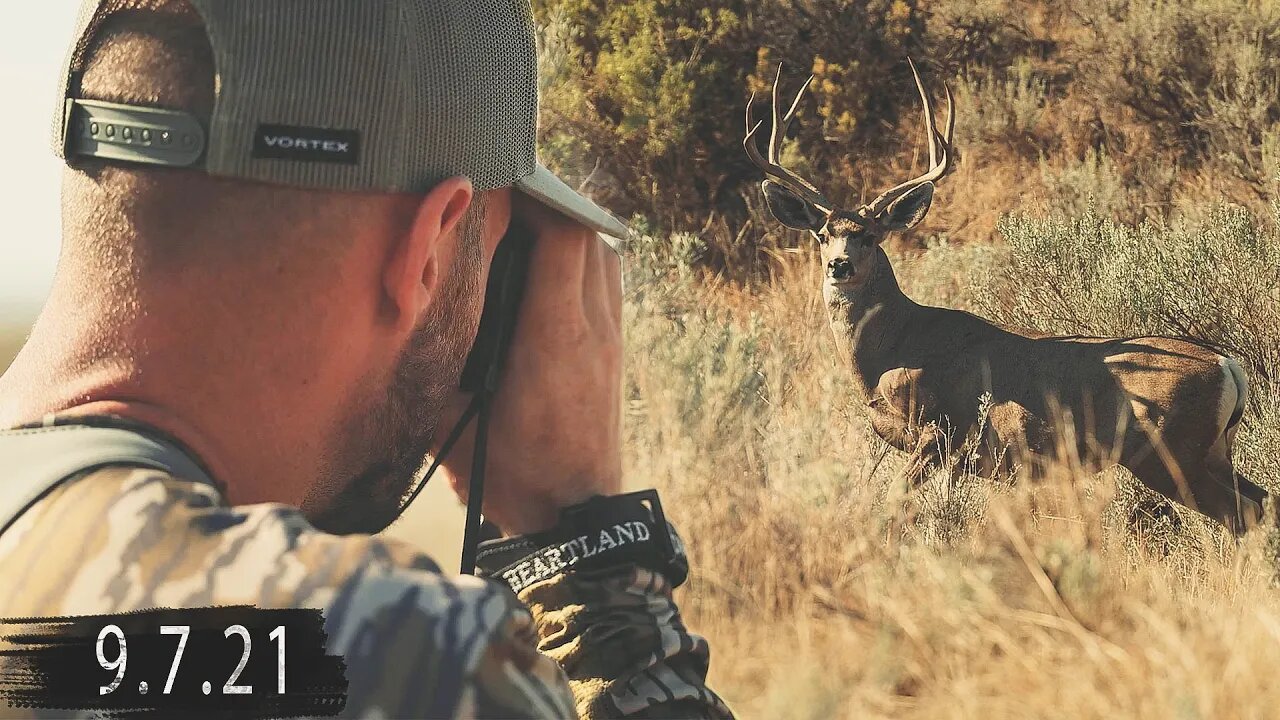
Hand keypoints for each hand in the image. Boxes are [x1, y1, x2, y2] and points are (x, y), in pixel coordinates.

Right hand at [434, 195, 622, 534]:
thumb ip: (425, 372)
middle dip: (549, 206)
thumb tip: (385, 327)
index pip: (564, 240)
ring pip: (604, 255)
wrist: (576, 516)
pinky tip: (547, 267)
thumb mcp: (451, 425)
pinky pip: (608, 282)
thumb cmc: (513, 474)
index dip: (537, 200)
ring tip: (526, 225)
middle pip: (588, 235)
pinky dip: (583, 260)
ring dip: (569, 231)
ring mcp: (611, 339)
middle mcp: (593, 329)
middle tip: (506, 196)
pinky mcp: (616, 351)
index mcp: (555, 338)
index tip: (501, 184)